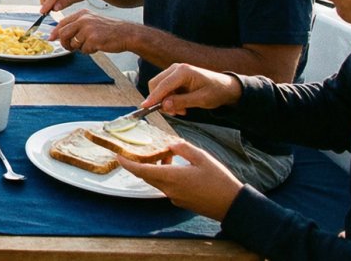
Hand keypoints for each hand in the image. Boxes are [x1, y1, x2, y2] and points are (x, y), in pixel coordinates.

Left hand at [47, 9, 133, 53]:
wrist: (126, 33)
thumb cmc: (109, 30)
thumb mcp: (92, 21)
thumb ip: (77, 26)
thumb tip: (60, 35)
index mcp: (82, 14)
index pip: (62, 22)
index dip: (55, 32)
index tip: (51, 38)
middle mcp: (84, 19)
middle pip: (63, 33)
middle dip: (64, 43)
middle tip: (70, 48)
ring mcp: (88, 28)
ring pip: (73, 43)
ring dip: (79, 48)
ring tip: (90, 45)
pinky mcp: (93, 39)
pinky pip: (84, 49)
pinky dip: (89, 51)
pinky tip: (98, 46)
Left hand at [118, 140, 243, 220]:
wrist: (233, 205)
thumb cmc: (219, 181)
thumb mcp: (202, 158)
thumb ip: (182, 149)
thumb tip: (170, 144)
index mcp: (171, 177)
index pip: (141, 170)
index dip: (127, 164)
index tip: (118, 156)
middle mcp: (169, 189)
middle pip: (147, 175)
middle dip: (140, 163)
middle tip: (138, 151)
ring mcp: (175, 197)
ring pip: (157, 180)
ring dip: (156, 168)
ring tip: (166, 154)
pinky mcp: (181, 201)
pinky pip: (166, 186)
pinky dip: (165, 175)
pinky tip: (176, 166)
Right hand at [140, 63, 242, 115]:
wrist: (225, 86)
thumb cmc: (216, 91)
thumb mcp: (201, 100)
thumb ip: (182, 102)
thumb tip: (163, 105)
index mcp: (183, 71)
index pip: (163, 85)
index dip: (153, 97)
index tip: (145, 107)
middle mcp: (175, 68)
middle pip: (156, 84)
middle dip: (160, 100)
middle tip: (174, 113)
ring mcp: (174, 71)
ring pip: (158, 87)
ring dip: (165, 101)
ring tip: (181, 110)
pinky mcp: (173, 77)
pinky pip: (164, 89)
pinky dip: (168, 99)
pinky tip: (181, 105)